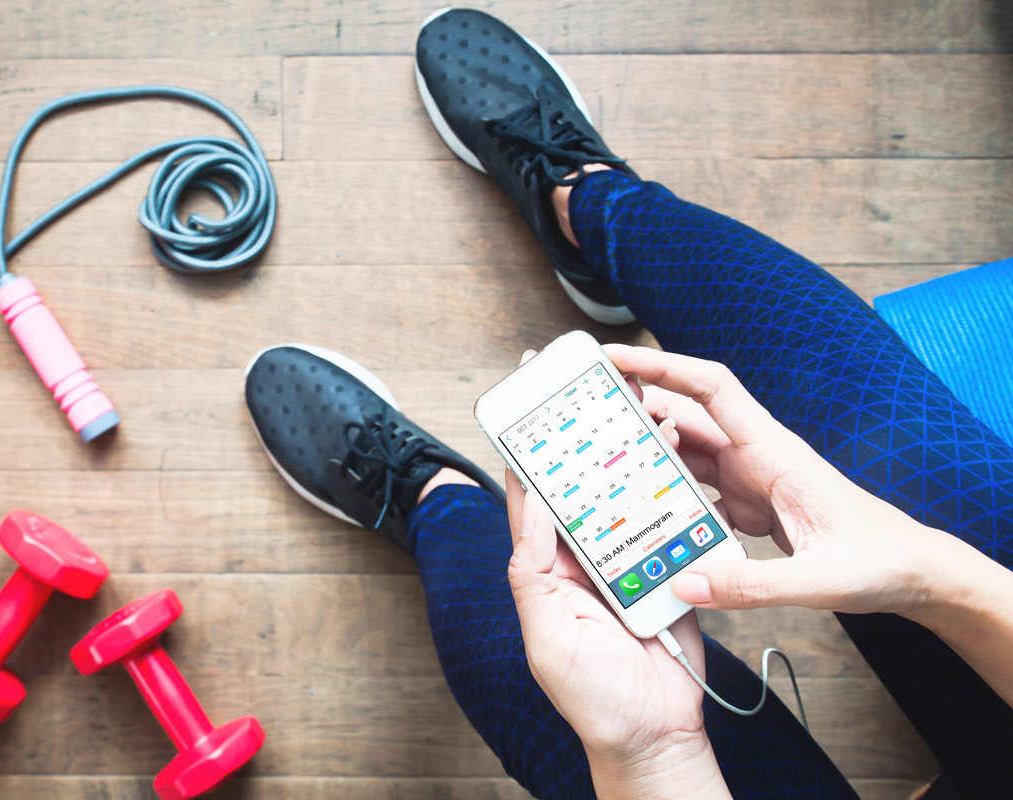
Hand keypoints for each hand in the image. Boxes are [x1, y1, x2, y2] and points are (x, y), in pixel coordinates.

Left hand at [504, 353, 728, 798]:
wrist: (655, 736)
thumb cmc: (593, 697)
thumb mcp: (548, 635)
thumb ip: (534, 570)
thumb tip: (530, 505)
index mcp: (547, 569)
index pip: (532, 498)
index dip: (529, 451)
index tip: (529, 402)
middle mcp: (583, 559)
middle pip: (586, 486)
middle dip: (591, 440)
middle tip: (598, 391)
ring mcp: (625, 563)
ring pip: (629, 497)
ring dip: (636, 457)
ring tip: (646, 414)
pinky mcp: (665, 571)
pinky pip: (667, 524)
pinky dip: (673, 492)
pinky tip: (679, 461)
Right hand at [603, 344, 953, 617]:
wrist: (910, 572)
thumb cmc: (878, 560)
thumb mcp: (819, 579)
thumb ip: (751, 585)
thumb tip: (684, 584)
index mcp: (774, 450)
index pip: (712, 387)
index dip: (663, 364)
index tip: (617, 358)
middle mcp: (756, 455)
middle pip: (684, 416)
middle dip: (636, 409)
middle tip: (586, 414)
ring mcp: (749, 478)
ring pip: (684, 452)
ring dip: (646, 455)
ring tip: (601, 462)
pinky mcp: (746, 503)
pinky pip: (694, 489)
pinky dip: (665, 494)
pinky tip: (642, 512)